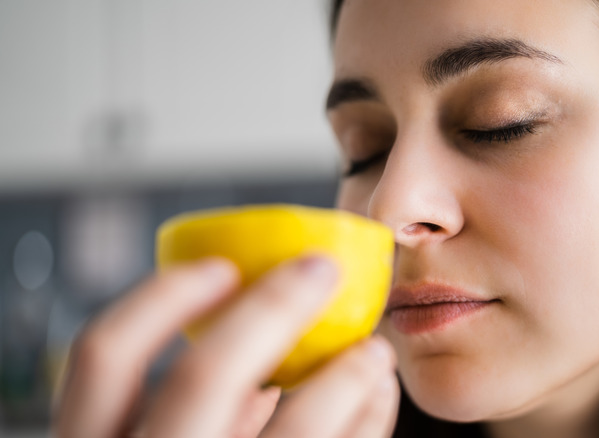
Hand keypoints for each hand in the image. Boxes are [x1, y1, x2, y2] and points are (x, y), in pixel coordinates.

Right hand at [53, 256, 398, 437]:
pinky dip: (365, 426)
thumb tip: (261, 353)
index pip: (105, 356)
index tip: (224, 265)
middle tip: (321, 270)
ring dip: (344, 376)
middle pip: (203, 375)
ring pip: (293, 430)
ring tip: (375, 348)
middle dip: (272, 309)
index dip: (162, 297)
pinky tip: (376, 403)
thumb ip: (194, 417)